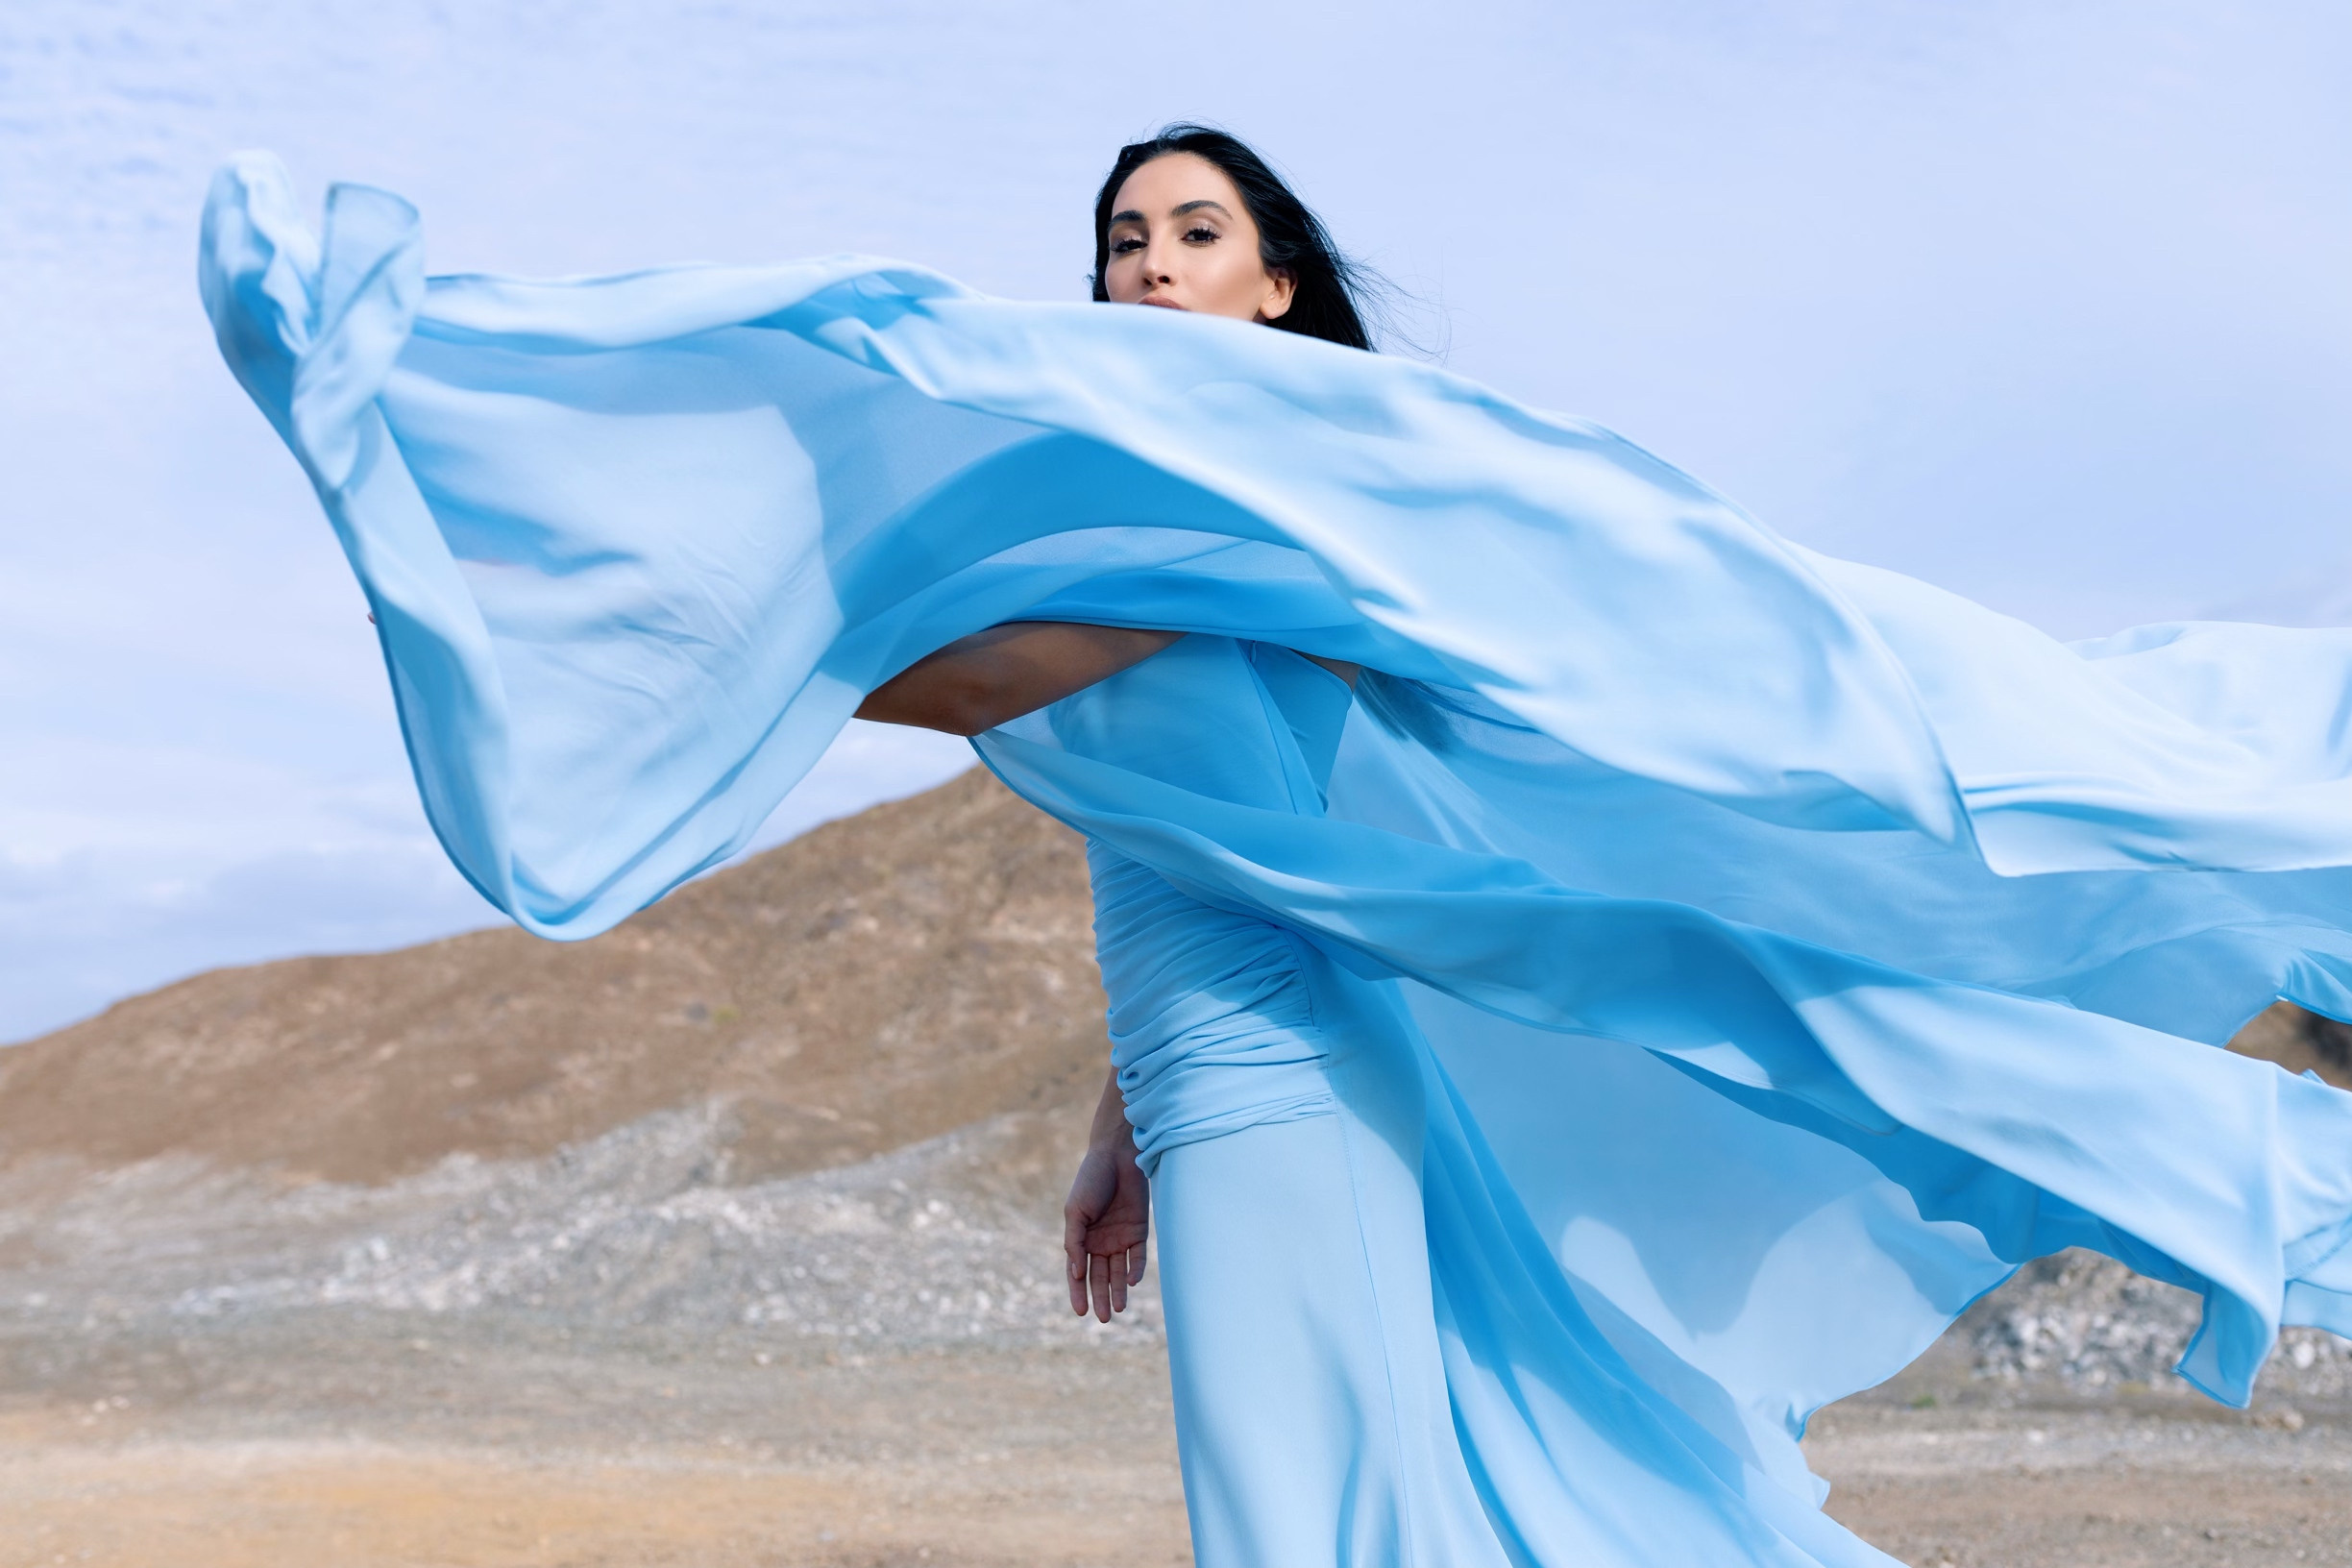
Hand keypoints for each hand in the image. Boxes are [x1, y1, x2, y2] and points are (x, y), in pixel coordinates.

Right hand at [1063, 1128, 1148, 1321]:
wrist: (1117, 1156)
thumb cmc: (1090, 1181)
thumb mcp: (1075, 1212)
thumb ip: (1074, 1242)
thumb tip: (1075, 1273)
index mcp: (1081, 1238)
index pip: (1078, 1272)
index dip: (1078, 1292)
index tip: (1080, 1312)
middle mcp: (1101, 1242)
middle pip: (1100, 1276)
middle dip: (1100, 1298)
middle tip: (1102, 1319)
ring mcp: (1120, 1238)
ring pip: (1118, 1272)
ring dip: (1118, 1291)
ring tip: (1118, 1310)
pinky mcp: (1139, 1232)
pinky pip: (1137, 1256)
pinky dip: (1134, 1269)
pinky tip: (1130, 1282)